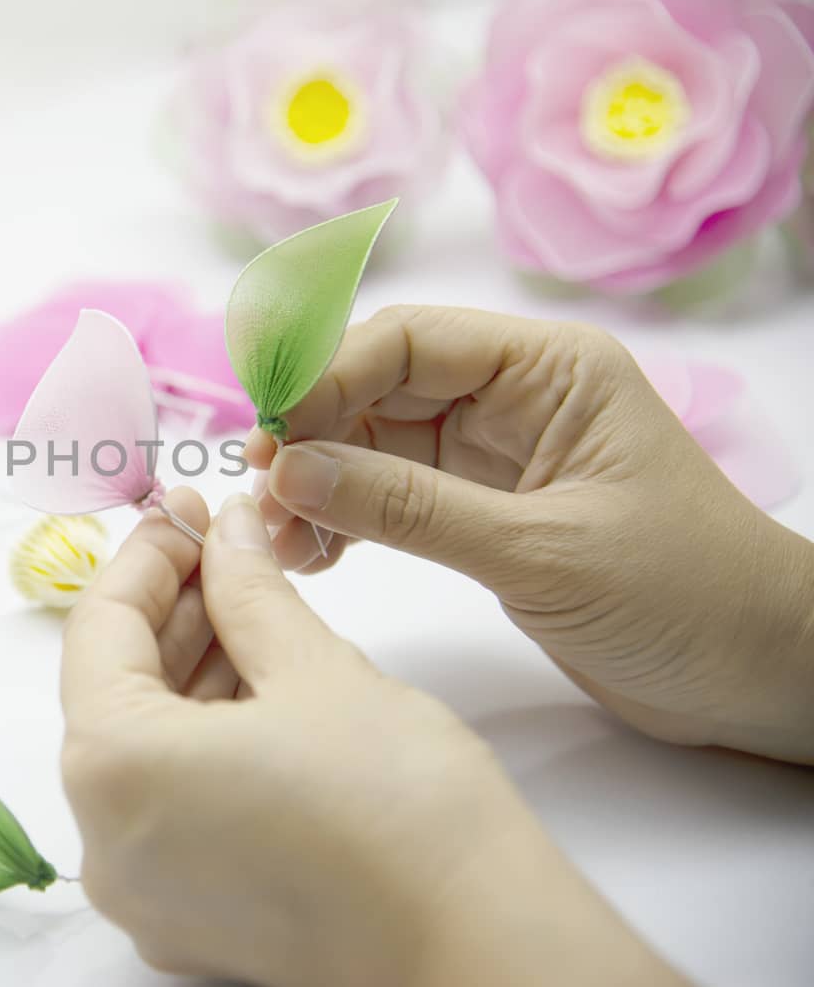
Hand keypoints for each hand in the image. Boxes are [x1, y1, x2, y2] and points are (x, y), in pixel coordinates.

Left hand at [60, 488, 681, 985]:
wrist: (484, 944)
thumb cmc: (402, 811)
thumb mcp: (316, 669)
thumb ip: (248, 590)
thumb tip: (225, 533)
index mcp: (113, 769)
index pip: (99, 630)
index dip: (147, 556)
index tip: (186, 510)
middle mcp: (106, 842)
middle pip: (116, 691)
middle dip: (172, 610)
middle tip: (221, 544)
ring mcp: (146, 890)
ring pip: (147, 748)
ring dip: (191, 670)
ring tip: (247, 601)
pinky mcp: (192, 917)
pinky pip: (172, 803)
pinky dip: (204, 738)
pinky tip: (256, 680)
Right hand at [246, 306, 813, 763]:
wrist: (758, 675)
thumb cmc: (685, 595)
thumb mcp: (537, 550)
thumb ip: (407, 508)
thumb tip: (289, 471)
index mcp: (547, 369)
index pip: (406, 341)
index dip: (325, 377)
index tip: (268, 436)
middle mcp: (514, 398)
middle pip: (376, 387)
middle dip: (310, 435)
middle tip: (257, 496)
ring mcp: (493, 456)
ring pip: (372, 446)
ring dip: (317, 485)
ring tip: (276, 541)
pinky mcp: (481, 513)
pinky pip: (388, 499)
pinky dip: (344, 522)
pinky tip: (312, 556)